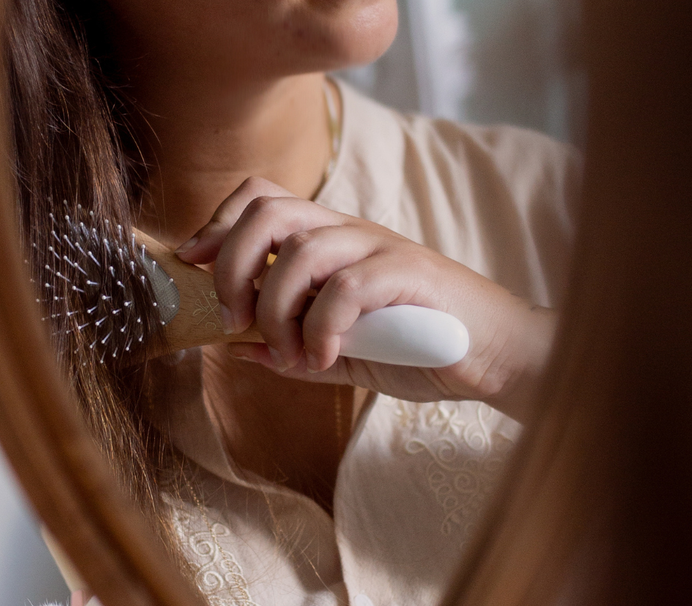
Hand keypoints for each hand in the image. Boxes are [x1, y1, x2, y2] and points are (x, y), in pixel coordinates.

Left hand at [174, 177, 557, 420]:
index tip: (193, 266)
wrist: (498, 356)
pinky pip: (348, 287)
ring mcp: (381, 249)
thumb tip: (232, 348)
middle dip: (233, 263)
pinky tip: (324, 359)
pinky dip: (322, 326)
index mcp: (329, 242)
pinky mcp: (410, 275)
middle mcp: (350, 234)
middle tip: (233, 318)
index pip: (262, 199)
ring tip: (286, 352)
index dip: (218, 225)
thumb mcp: (343, 352)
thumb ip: (292, 349)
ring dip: (275, 308)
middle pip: (269, 210)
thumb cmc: (422, 348)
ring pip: (303, 248)